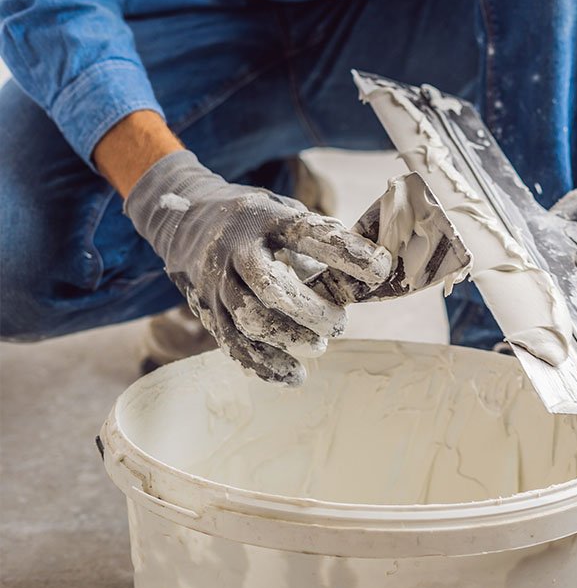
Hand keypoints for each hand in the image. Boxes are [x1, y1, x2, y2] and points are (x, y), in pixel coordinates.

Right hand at [124, 151, 391, 383]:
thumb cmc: (256, 221)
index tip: (381, 269)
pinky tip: (293, 375)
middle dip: (311, 311)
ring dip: (288, 341)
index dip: (346, 252)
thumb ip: (322, 239)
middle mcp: (235, 250)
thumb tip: (373, 272)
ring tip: (318, 347)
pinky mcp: (207, 311)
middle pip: (271, 287)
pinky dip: (265, 365)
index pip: (308, 234)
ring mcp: (216, 282)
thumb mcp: (285, 212)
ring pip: (249, 321)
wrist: (184, 218)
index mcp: (265, 218)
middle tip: (339, 323)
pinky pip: (233, 345)